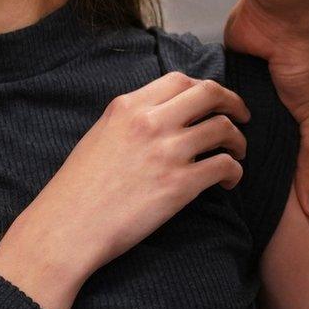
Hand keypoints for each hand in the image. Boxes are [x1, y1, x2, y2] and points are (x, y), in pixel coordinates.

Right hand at [0, 71, 249, 308]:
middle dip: (233, 102)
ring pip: (223, 128)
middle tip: (242, 116)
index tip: (214, 100)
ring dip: (238, 140)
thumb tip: (164, 115)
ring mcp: (167, 152)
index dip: (204, 87)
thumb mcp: (99, 136)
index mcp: (127, 106)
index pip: (179, 79)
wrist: (66, 229)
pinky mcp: (179, 184)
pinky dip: (234, 171)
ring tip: (237, 153)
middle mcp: (150, 122)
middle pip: (210, 93)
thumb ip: (131, 120)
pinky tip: (229, 181)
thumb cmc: (76, 190)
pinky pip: (224, 166)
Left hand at [224, 0, 308, 220]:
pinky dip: (214, 114)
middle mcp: (287, 96)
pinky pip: (221, 101)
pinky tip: (198, 138)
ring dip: (230, 137)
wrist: (283, 10)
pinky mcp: (234, 72)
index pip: (300, 150)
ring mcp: (259, 83)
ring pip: (242, 122)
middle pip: (268, 138)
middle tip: (230, 193)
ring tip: (207, 171)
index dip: (285, 174)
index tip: (265, 205)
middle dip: (254, 158)